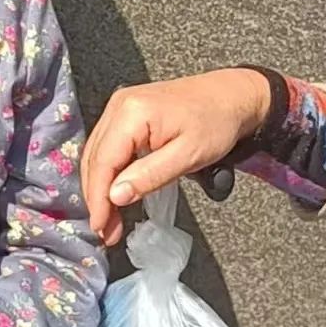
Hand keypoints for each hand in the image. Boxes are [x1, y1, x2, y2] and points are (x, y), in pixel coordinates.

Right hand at [81, 69, 270, 245]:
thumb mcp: (188, 156)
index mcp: (132, 113)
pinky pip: (107, 146)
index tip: (101, 227)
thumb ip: (150, 176)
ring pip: (97, 154)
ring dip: (100, 188)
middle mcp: (119, 105)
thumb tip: (115, 196)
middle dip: (97, 198)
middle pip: (95, 159)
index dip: (98, 198)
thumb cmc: (216, 122)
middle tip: (106, 231)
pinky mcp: (125, 112)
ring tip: (109, 219)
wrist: (231, 95)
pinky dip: (108, 172)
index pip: (103, 162)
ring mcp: (120, 106)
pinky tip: (115, 192)